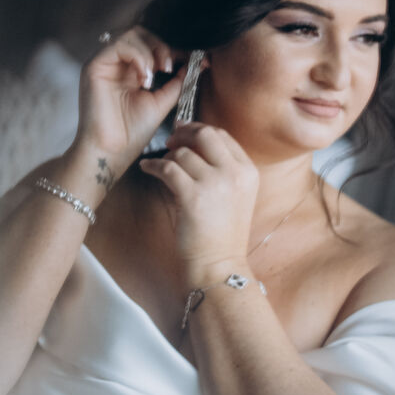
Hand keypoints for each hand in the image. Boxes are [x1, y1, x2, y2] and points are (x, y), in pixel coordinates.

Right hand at [75, 28, 185, 182]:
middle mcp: (115, 63)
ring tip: (158, 73)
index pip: (153, 46)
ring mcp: (103, 63)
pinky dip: (139, 57)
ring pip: (131, 34)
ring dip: (151, 51)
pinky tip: (145, 79)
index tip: (199, 59)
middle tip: (171, 67)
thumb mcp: (161, 103)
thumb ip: (175, 83)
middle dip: (162, 46)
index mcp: (129, 71)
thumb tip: (195, 65)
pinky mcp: (93, 66)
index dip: (175, 49)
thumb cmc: (131, 134)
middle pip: (141, 33)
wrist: (111, 153)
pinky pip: (119, 46)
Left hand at [137, 121, 259, 276]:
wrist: (219, 264)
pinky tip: (147, 168)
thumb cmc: (222, 234)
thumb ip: (223, 169)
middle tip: (172, 139)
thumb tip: (193, 144)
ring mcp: (214, 184)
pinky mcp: (192, 196)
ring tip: (161, 163)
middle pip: (205, 134)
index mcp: (248, 171)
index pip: (223, 136)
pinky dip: (153, 165)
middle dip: (185, 133)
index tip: (186, 131)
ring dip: (168, 155)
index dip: (200, 129)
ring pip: (183, 152)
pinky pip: (167, 168)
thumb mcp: (236, 196)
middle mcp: (234, 173)